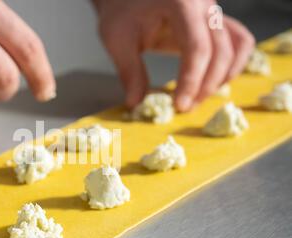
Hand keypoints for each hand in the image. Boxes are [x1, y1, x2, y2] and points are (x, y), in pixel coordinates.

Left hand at [93, 0, 254, 111]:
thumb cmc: (121, 10)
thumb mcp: (117, 38)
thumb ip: (129, 71)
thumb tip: (136, 104)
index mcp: (181, 3)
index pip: (196, 48)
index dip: (191, 80)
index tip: (179, 105)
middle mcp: (204, 4)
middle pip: (221, 51)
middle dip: (205, 85)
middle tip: (185, 108)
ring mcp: (214, 10)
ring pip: (237, 47)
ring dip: (221, 77)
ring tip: (197, 98)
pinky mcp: (215, 20)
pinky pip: (239, 41)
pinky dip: (232, 63)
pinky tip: (213, 82)